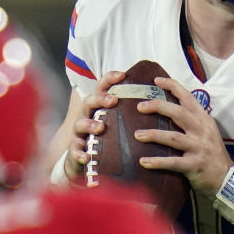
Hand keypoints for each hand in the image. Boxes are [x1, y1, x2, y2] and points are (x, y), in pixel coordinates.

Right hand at [62, 70, 124, 184]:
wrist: (84, 158)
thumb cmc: (106, 136)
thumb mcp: (117, 122)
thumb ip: (131, 111)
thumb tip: (159, 100)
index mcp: (97, 106)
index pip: (102, 88)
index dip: (110, 79)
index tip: (122, 75)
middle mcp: (86, 115)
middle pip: (89, 101)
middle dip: (100, 99)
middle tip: (113, 100)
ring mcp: (78, 132)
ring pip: (80, 124)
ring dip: (89, 124)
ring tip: (100, 127)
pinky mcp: (75, 150)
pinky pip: (74, 150)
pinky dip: (79, 153)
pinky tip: (86, 157)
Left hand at [133, 76, 233, 195]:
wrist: (227, 177)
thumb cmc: (212, 153)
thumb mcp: (206, 131)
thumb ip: (191, 120)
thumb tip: (167, 109)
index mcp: (204, 120)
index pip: (188, 97)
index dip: (172, 87)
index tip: (156, 81)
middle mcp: (202, 131)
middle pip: (179, 113)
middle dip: (158, 107)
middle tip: (140, 107)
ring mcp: (199, 148)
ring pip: (174, 137)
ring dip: (154, 135)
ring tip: (137, 135)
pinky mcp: (194, 165)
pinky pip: (173, 162)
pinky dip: (158, 162)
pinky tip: (143, 162)